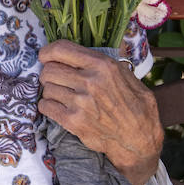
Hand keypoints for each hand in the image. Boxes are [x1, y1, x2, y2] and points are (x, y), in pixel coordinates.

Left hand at [37, 39, 163, 184]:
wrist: (139, 138)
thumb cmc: (136, 105)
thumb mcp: (127, 74)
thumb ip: (107, 60)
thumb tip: (90, 46)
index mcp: (103, 65)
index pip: (61, 50)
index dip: (47, 52)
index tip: (44, 56)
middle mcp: (90, 81)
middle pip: (49, 70)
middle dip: (49, 73)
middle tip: (56, 79)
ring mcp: (80, 102)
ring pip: (47, 89)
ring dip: (51, 91)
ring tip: (63, 94)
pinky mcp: (73, 121)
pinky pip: (46, 106)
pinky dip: (48, 106)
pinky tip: (59, 107)